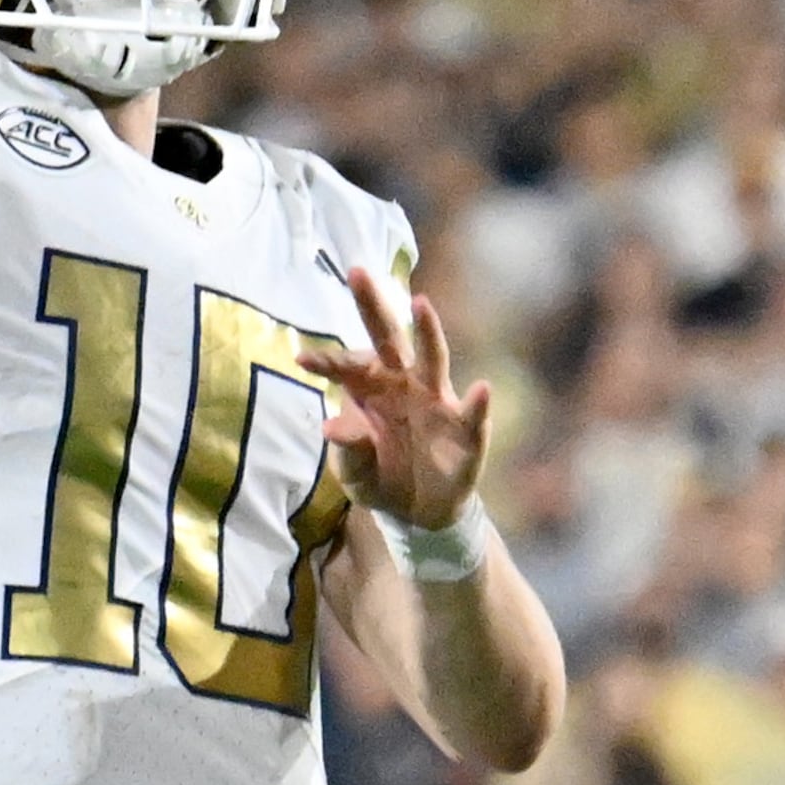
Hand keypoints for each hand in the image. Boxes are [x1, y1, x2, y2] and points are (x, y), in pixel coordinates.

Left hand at [299, 266, 495, 533]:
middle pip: (388, 338)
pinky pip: (473, 414)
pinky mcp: (465, 427)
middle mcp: (403, 384)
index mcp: (370, 391)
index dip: (327, 361)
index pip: (348, 367)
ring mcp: (436, 400)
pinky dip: (479, 404)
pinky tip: (482, 390)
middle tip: (356, 271)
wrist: (420, 513)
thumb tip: (329, 427)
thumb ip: (347, 453)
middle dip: (373, 306)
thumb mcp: (356, 477)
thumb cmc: (380, 480)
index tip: (302, 358)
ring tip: (420, 304)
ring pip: (432, 358)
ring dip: (427, 331)